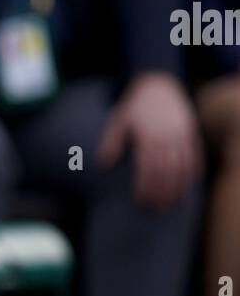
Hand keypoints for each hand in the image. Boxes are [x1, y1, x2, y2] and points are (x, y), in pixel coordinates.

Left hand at [97, 72, 201, 209]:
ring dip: (177, 188)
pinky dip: (192, 173)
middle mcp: (166, 136)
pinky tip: (187, 187)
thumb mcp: (118, 121)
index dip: (145, 186)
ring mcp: (181, 135)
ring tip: (170, 204)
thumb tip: (102, 165)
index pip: (147, 166)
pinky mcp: (190, 133)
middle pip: (166, 171)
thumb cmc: (134, 107)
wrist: (158, 85)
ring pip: (182, 166)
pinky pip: (194, 156)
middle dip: (161, 192)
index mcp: (147, 135)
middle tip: (155, 209)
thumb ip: (111, 143)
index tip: (140, 201)